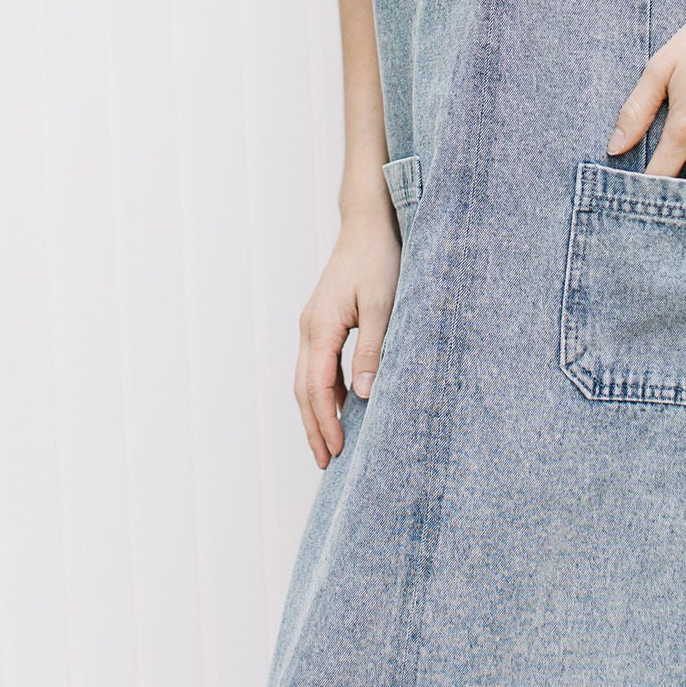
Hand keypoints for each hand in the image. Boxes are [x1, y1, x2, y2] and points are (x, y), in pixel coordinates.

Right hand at [294, 209, 402, 467]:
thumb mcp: (382, 305)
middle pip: (303, 389)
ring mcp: (312, 323)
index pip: (316, 387)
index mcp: (320, 326)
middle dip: (313, 427)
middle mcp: (309, 327)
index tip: (336, 452)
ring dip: (315, 412)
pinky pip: (316, 364)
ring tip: (328, 445)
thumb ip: (372, 350)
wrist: (368, 223)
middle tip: (326, 463)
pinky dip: (322, 391)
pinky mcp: (322, 319)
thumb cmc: (378, 259)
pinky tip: (337, 406)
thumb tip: (363, 395)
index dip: (325, 423)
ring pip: (306, 378)